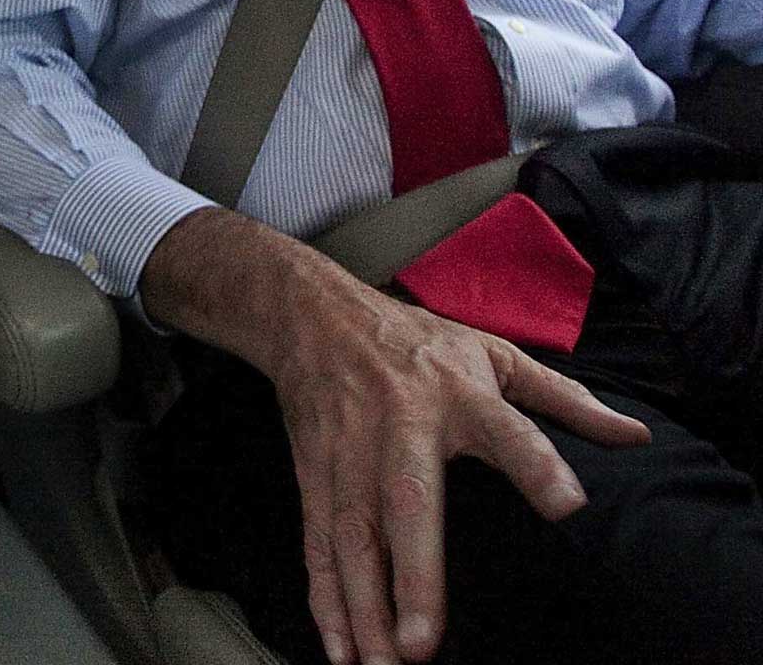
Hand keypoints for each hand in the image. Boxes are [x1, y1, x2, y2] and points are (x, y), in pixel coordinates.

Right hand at [142, 209, 649, 664]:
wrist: (311, 316)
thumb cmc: (416, 342)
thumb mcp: (492, 352)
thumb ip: (564, 398)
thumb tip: (636, 436)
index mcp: (457, 394)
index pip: (505, 429)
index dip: (535, 464)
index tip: (569, 505)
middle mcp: (400, 427)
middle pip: (406, 503)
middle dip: (412, 575)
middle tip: (422, 646)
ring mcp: (348, 453)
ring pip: (352, 536)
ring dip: (362, 604)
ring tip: (380, 664)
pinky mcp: (314, 473)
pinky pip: (318, 542)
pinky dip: (324, 596)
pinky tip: (340, 646)